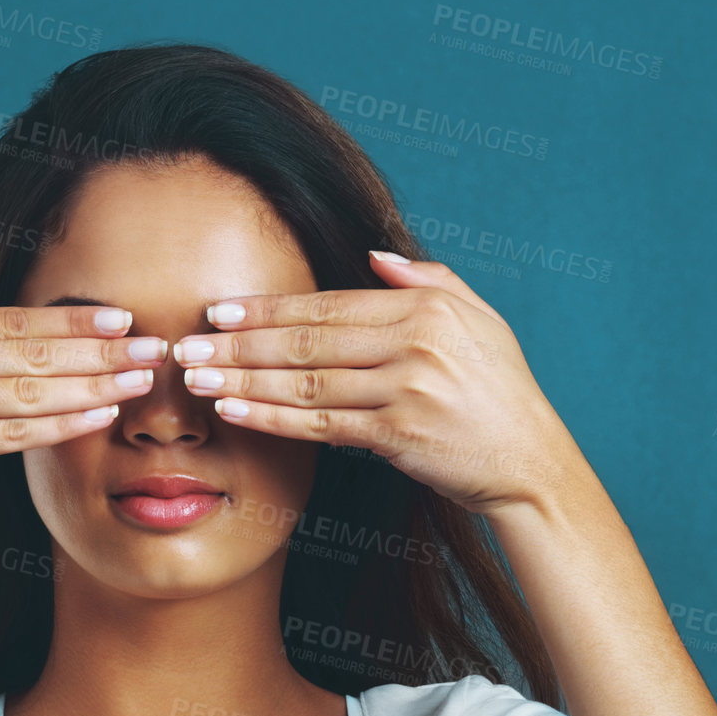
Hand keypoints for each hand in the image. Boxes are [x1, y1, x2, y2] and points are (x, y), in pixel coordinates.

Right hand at [0, 293, 165, 530]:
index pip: (13, 320)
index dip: (71, 320)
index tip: (119, 317)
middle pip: (33, 351)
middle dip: (100, 349)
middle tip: (154, 346)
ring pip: (31, 391)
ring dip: (92, 385)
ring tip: (140, 381)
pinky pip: (12, 435)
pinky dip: (59, 426)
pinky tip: (98, 418)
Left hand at [173, 254, 583, 514]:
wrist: (530, 460)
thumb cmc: (500, 391)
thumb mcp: (479, 320)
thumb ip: (427, 281)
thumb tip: (374, 256)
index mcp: (426, 307)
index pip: (328, 305)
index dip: (268, 308)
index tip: (219, 308)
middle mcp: (414, 343)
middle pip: (307, 340)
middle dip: (239, 342)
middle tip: (186, 344)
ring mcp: (406, 389)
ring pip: (306, 382)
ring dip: (243, 379)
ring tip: (195, 378)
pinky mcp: (399, 435)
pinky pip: (321, 425)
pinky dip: (273, 418)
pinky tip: (235, 412)